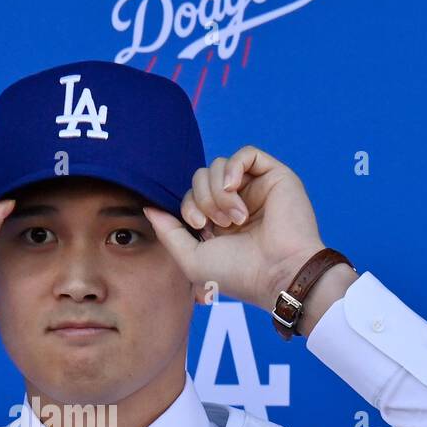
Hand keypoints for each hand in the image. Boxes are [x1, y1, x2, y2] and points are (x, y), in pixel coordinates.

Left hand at [141, 146, 326, 310]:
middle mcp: (238, 203)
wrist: (278, 273)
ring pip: (220, 165)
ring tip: (235, 217)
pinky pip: (247, 153)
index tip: (200, 226)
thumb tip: (149, 207)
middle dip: (202, 198)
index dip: (188, 206)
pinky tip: (234, 188)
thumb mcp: (191, 258)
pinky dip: (233, 167)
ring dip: (218, 191)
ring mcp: (256, 189)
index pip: (191, 196)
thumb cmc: (238, 273)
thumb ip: (168, 232)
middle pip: (202, 177)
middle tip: (219, 223)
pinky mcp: (275, 177)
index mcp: (220, 222)